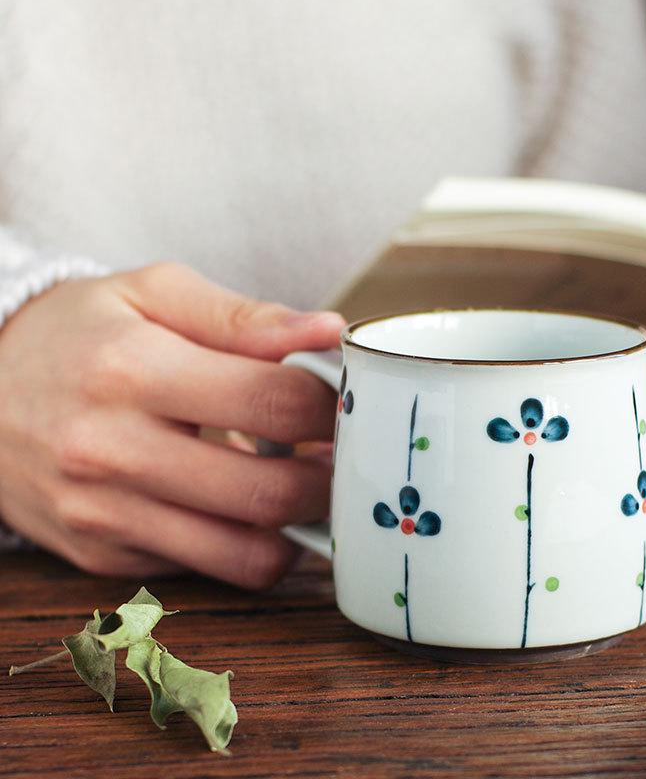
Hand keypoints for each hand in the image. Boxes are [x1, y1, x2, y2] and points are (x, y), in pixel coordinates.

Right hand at [0, 263, 343, 587]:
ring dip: (301, 527)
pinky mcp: (103, 556)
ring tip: (307, 483)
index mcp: (132, 370)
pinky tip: (248, 501)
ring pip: (245, 555)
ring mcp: (104, 516)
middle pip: (268, 493)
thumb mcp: (152, 294)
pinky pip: (208, 568)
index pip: (272, 402)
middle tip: (343, 452)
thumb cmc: (79, 333)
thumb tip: (327, 332)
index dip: (331, 404)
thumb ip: (243, 316)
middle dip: (331, 479)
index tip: (348, 398)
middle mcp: (112, 452)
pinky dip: (249, 543)